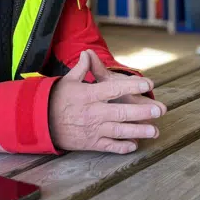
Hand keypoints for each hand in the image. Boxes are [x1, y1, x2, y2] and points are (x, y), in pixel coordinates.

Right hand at [48, 51, 166, 153]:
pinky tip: (135, 145)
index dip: (132, 85)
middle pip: (121, 112)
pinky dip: (122, 146)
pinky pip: (109, 146)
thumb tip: (88, 53)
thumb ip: (82, 68)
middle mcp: (92, 113)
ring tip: (154, 130)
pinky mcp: (90, 143)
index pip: (113, 89)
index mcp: (88, 95)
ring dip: (138, 131)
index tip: (148, 83)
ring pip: (119, 131)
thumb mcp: (68, 81)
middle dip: (141, 112)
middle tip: (159, 110)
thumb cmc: (56, 99)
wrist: (40, 122)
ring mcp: (92, 130)